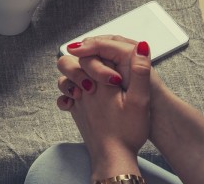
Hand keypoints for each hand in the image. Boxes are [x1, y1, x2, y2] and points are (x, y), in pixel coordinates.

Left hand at [58, 40, 151, 178]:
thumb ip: (139, 72)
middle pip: (67, 62)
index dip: (101, 54)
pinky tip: (81, 98)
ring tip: (90, 85)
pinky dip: (68, 96)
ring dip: (73, 78)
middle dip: (79, 63)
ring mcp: (76, 101)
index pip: (92, 53)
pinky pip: (63, 98)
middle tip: (97, 73)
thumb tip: (140, 47)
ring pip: (63, 80)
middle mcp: (83, 89)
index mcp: (100, 81)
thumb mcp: (140, 100)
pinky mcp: (75, 112)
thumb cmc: (128, 131)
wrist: (113, 157)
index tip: (113, 67)